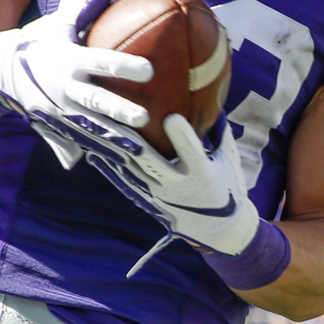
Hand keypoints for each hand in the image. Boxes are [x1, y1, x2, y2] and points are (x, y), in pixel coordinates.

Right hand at [0, 0, 153, 164]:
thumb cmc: (39, 42)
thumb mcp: (59, 22)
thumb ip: (88, 3)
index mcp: (69, 59)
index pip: (101, 60)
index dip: (124, 65)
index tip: (148, 69)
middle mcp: (64, 86)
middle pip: (96, 100)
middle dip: (118, 109)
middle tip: (143, 117)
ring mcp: (59, 111)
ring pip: (92, 127)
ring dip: (115, 140)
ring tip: (141, 150)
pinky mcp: (57, 127)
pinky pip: (82, 142)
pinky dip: (102, 153)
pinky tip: (125, 164)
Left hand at [88, 113, 258, 256]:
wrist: (220, 230)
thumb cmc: (229, 187)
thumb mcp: (230, 159)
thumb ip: (220, 130)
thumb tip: (216, 93)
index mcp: (203, 174)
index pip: (192, 152)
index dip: (182, 135)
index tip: (172, 117)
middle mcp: (179, 186)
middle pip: (151, 160)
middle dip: (133, 138)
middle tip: (116, 114)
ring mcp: (161, 195)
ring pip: (133, 169)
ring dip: (114, 149)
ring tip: (95, 128)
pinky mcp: (150, 201)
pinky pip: (127, 182)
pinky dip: (110, 168)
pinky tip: (94, 154)